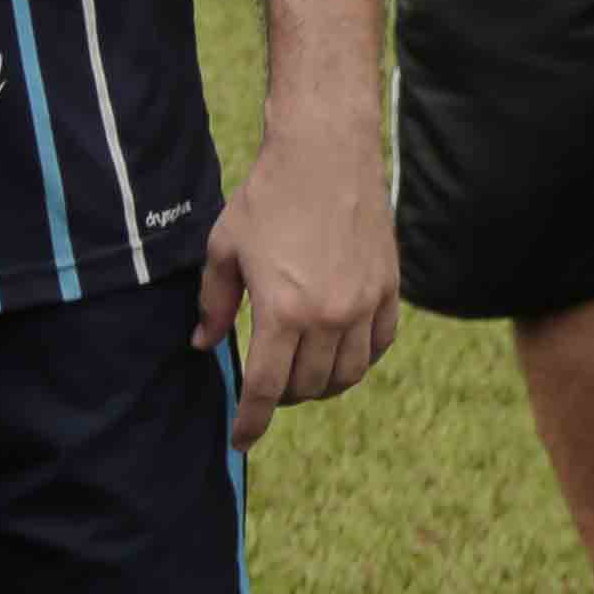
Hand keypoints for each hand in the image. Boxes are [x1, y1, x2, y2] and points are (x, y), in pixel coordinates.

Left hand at [195, 129, 398, 447]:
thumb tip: (204, 345)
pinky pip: (380, 346)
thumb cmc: (267, 197)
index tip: (240, 439)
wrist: (326, 154)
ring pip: (349, 374)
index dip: (250, 421)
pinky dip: (360, 359)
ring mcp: (365, 304)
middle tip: (268, 390)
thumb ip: (214, 304)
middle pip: (309, 387)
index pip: (265, 388)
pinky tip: (341, 352)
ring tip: (305, 376)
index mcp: (282, 310)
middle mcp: (329, 316)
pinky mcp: (389, 289)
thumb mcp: (225, 250)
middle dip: (284, 399)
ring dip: (323, 385)